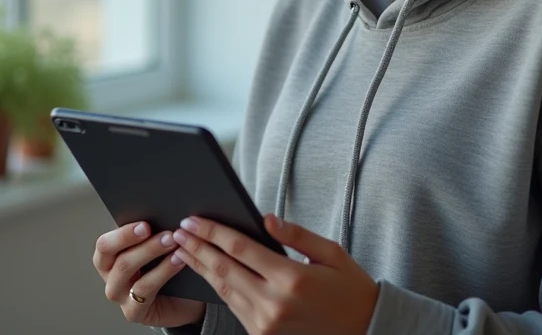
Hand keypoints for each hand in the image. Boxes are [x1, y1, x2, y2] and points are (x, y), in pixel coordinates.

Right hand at [93, 221, 206, 328]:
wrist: (183, 300)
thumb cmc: (165, 266)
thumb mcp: (156, 245)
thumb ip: (151, 231)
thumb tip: (161, 210)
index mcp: (109, 256)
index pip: (104, 243)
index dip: (123, 233)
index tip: (145, 224)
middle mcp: (110, 275)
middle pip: (111, 255)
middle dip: (137, 239)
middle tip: (165, 232)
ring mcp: (119, 295)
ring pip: (126, 270)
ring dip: (151, 252)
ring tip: (174, 242)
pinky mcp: (133, 311)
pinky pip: (144, 290)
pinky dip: (163, 272)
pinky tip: (179, 261)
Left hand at [171, 213, 379, 334]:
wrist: (364, 331)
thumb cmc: (350, 289)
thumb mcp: (331, 253)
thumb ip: (296, 235)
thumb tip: (265, 219)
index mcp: (291, 279)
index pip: (240, 249)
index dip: (213, 232)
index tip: (193, 219)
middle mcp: (274, 304)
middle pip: (224, 270)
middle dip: (198, 248)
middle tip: (178, 231)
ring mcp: (266, 324)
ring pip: (224, 290)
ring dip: (201, 268)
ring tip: (184, 249)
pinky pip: (234, 307)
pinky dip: (218, 288)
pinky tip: (208, 272)